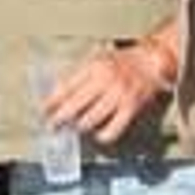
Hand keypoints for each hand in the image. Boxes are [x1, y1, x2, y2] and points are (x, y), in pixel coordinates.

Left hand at [43, 44, 168, 144]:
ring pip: (90, 119)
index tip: (43, 110)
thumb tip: (58, 93)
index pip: (66, 86)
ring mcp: (117, 95)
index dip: (52, 101)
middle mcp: (104, 80)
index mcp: (93, 66)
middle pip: (74, 105)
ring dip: (78, 127)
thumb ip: (79, 74)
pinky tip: (97, 135)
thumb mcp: (97, 59)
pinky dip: (102, 136)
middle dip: (59, 118)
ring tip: (73, 128)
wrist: (151, 61)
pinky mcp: (130, 108)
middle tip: (52, 125)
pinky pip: (112, 129)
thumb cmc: (122, 60)